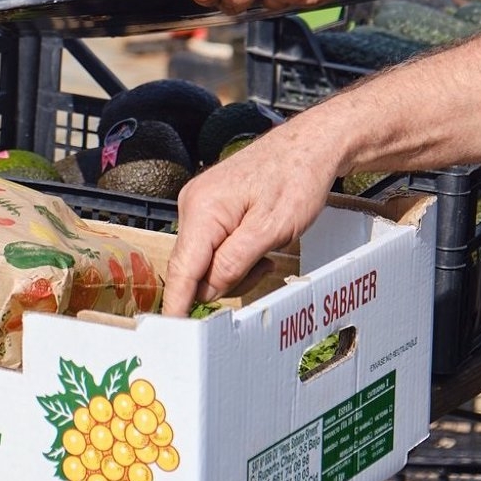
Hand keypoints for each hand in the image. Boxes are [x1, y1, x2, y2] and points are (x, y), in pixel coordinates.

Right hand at [165, 117, 343, 314]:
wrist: (311, 144)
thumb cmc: (297, 178)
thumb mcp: (271, 229)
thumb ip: (234, 263)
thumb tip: (206, 292)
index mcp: (203, 209)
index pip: (181, 270)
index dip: (176, 305)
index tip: (170, 336)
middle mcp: (193, 204)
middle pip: (193, 267)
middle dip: (223, 281)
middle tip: (264, 267)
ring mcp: (200, 202)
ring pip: (205, 258)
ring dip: (233, 267)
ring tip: (267, 250)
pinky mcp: (210, 204)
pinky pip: (212, 244)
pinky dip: (234, 253)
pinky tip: (259, 242)